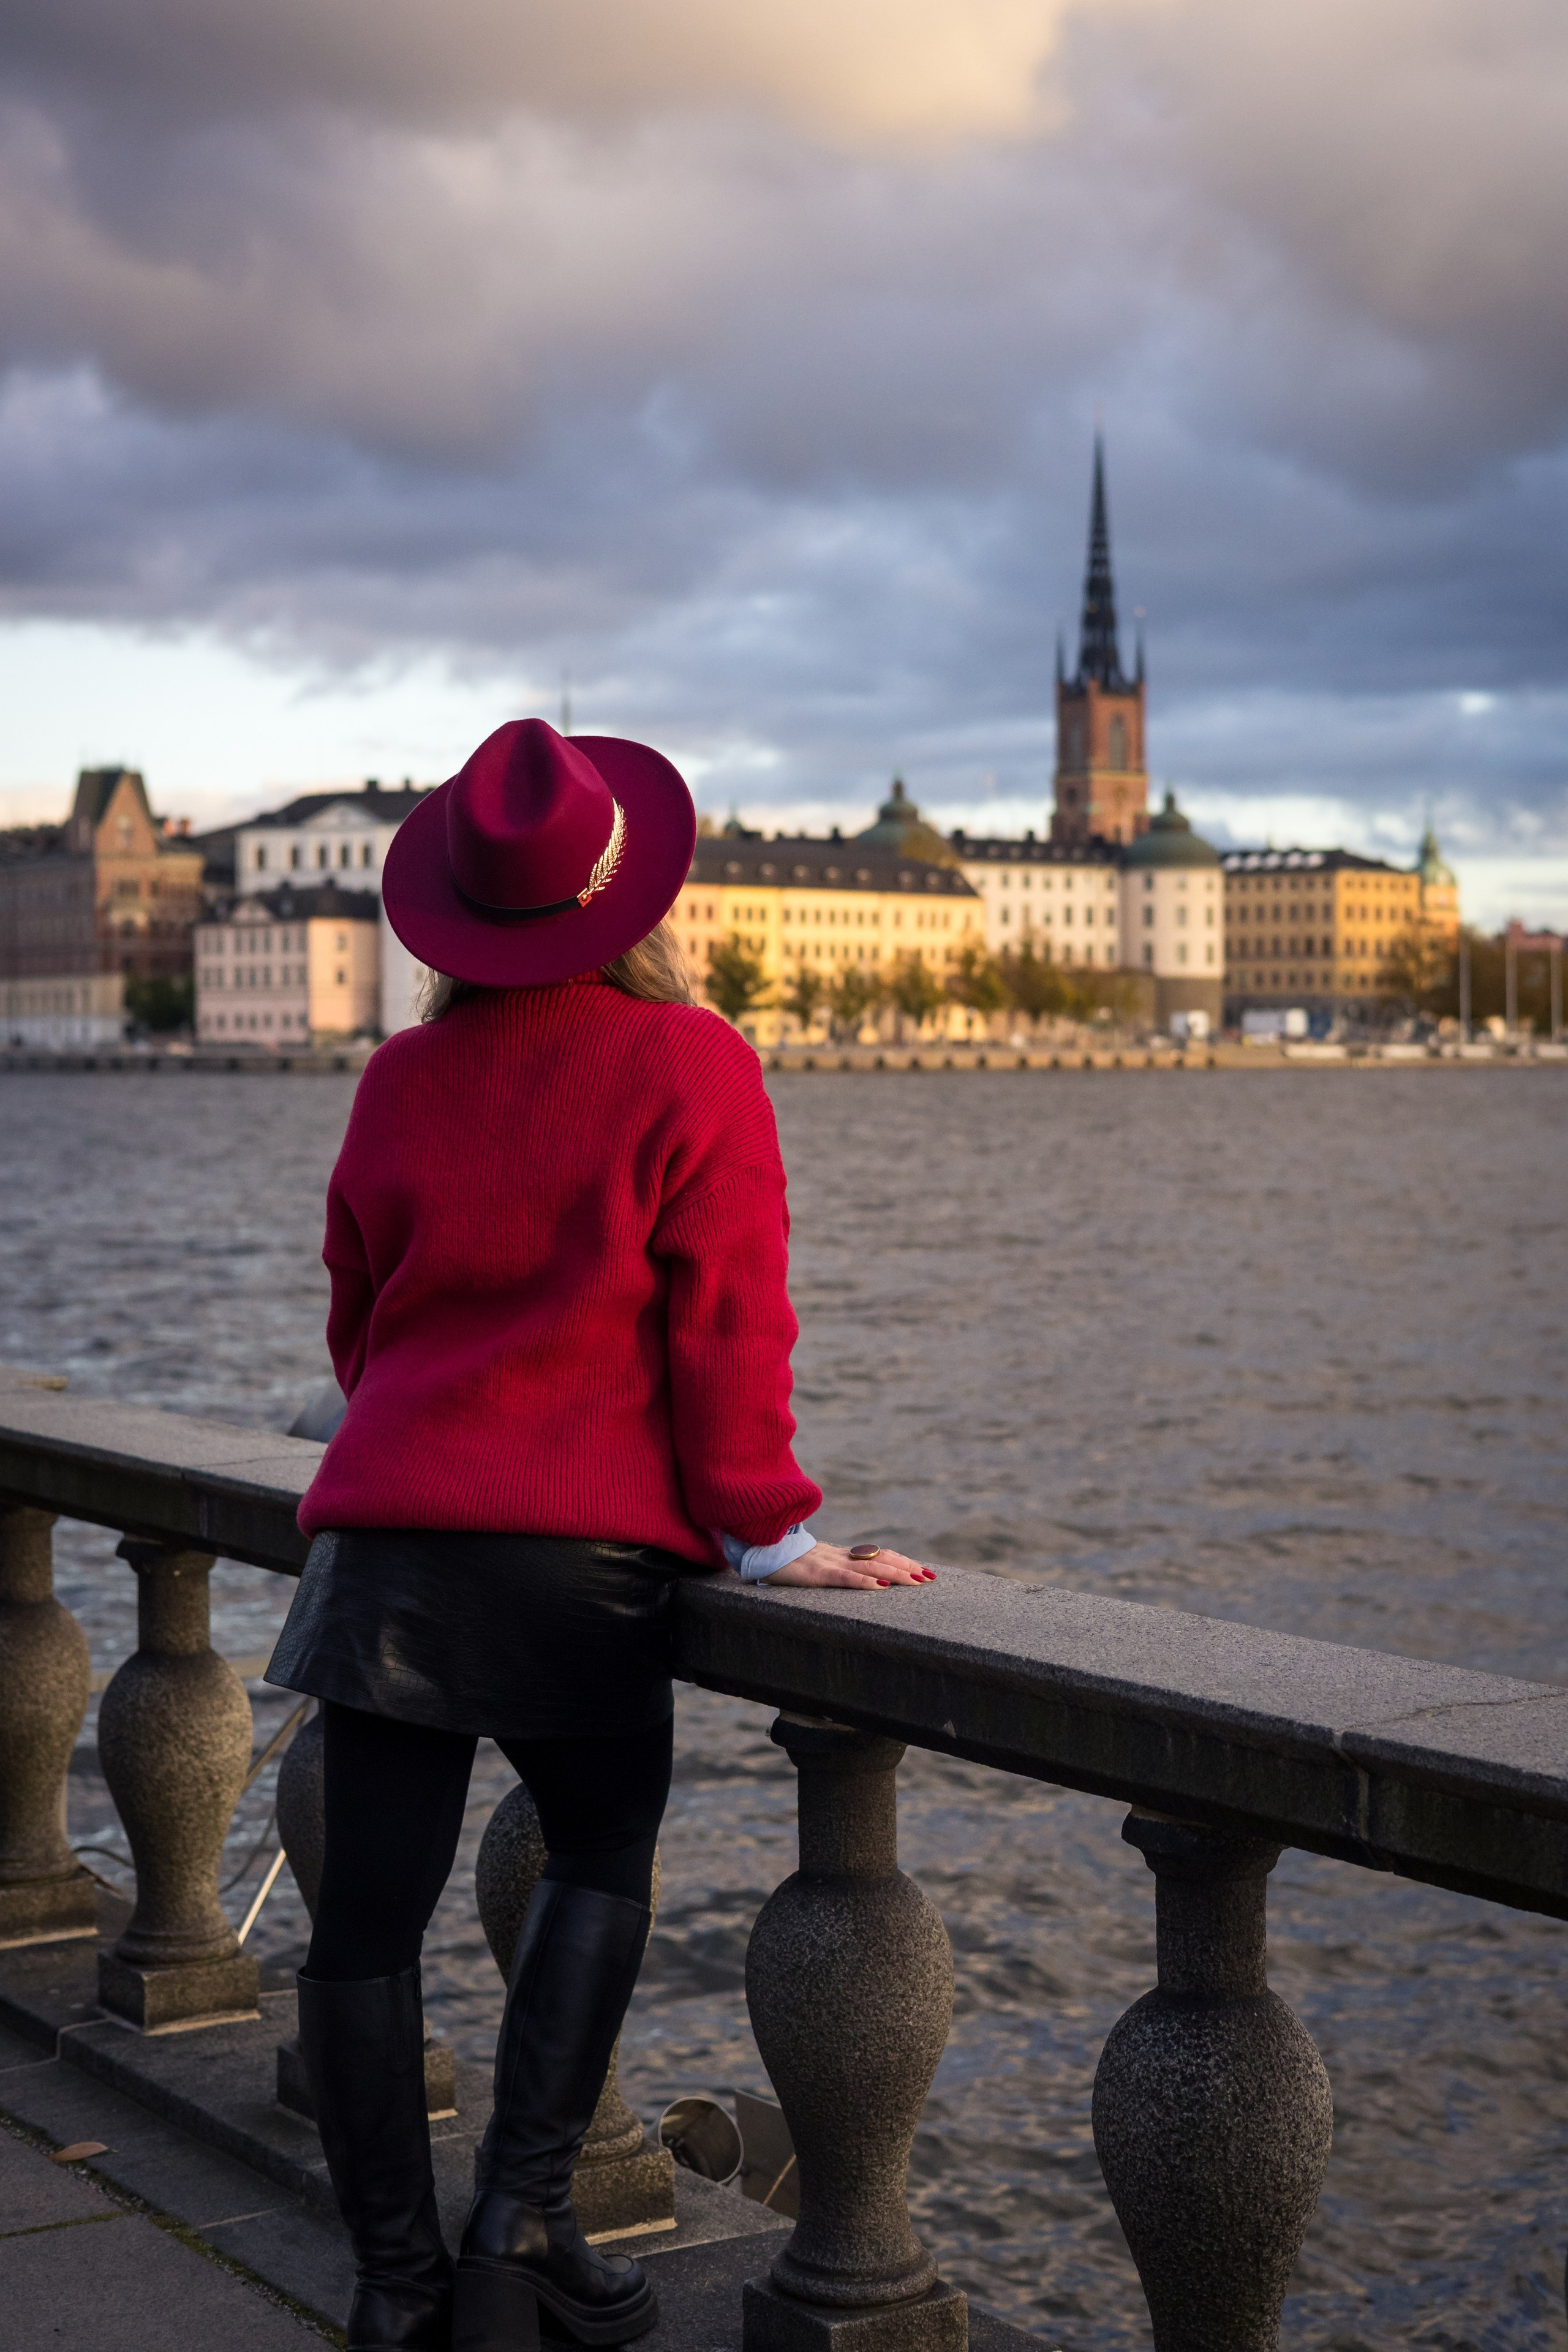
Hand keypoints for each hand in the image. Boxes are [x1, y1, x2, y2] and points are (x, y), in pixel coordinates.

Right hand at [761, 1543, 935, 1589]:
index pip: (875, 1555)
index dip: (900, 1561)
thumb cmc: (777, 1560)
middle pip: (879, 1559)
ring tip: (917, 1581)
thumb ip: (827, 1570)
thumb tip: (849, 1579)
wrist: (751, 1547)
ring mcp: (826, 1563)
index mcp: (836, 1554)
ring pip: (867, 1567)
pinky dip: (864, 1582)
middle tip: (931, 1577)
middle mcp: (836, 1556)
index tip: (922, 1569)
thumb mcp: (807, 1566)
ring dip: (895, 1574)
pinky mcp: (813, 1575)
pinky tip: (881, 1586)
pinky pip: (843, 1578)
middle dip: (907, 1568)